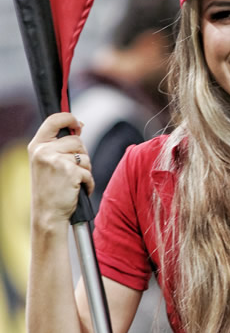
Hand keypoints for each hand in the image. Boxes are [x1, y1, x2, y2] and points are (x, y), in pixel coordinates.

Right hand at [28, 112, 93, 226]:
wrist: (48, 215)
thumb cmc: (50, 190)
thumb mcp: (47, 162)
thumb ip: (59, 144)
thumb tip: (79, 125)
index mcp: (37, 146)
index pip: (54, 120)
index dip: (69, 118)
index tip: (78, 123)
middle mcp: (44, 151)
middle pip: (77, 140)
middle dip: (81, 155)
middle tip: (72, 171)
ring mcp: (57, 161)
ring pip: (85, 156)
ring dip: (85, 170)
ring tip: (73, 182)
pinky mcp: (70, 172)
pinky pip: (89, 172)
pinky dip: (88, 183)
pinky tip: (78, 191)